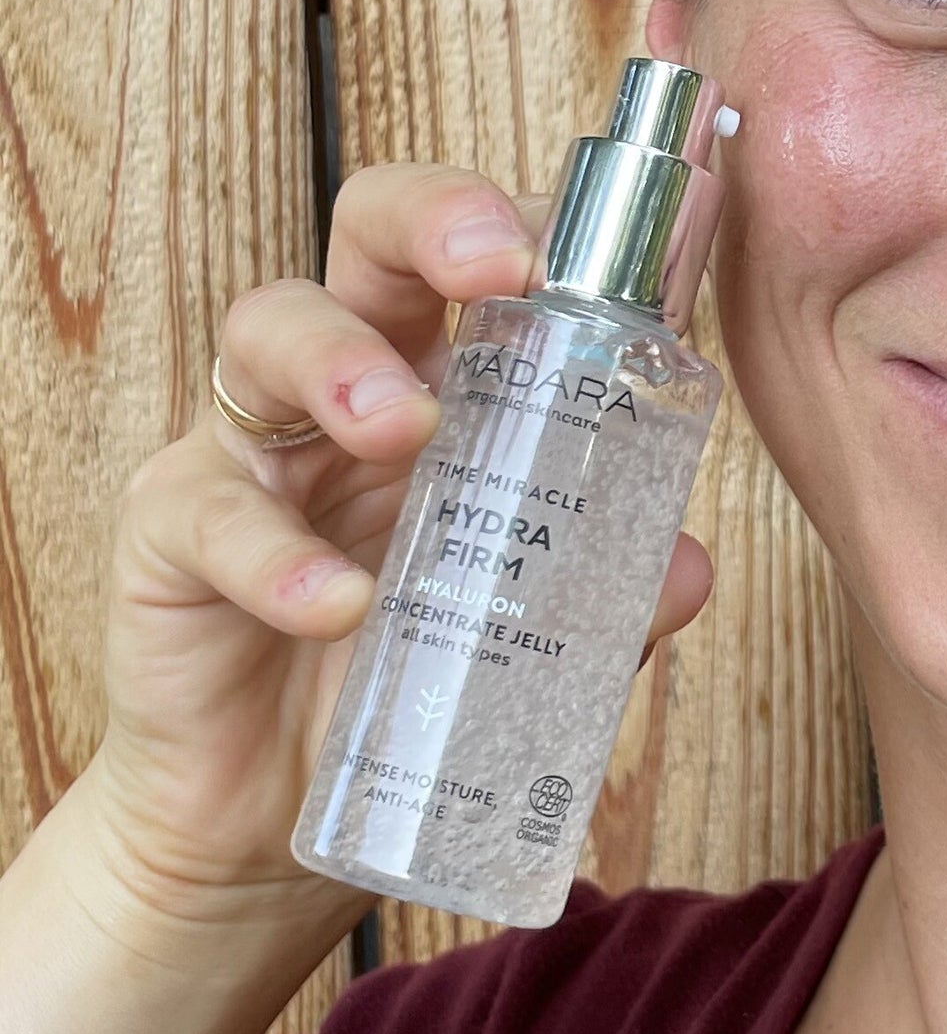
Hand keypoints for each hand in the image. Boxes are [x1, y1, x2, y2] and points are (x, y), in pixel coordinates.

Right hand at [86, 164, 714, 933]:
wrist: (278, 815)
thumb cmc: (412, 676)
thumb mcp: (528, 631)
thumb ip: (608, 595)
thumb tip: (689, 568)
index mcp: (448, 376)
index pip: (481, 254)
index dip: (531, 223)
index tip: (599, 249)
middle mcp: (347, 382)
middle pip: (367, 234)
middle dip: (432, 218)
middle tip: (496, 265)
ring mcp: (252, 446)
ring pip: (268, 331)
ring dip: (342, 364)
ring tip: (401, 429)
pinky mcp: (169, 534)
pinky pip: (207, 513)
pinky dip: (278, 556)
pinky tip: (340, 605)